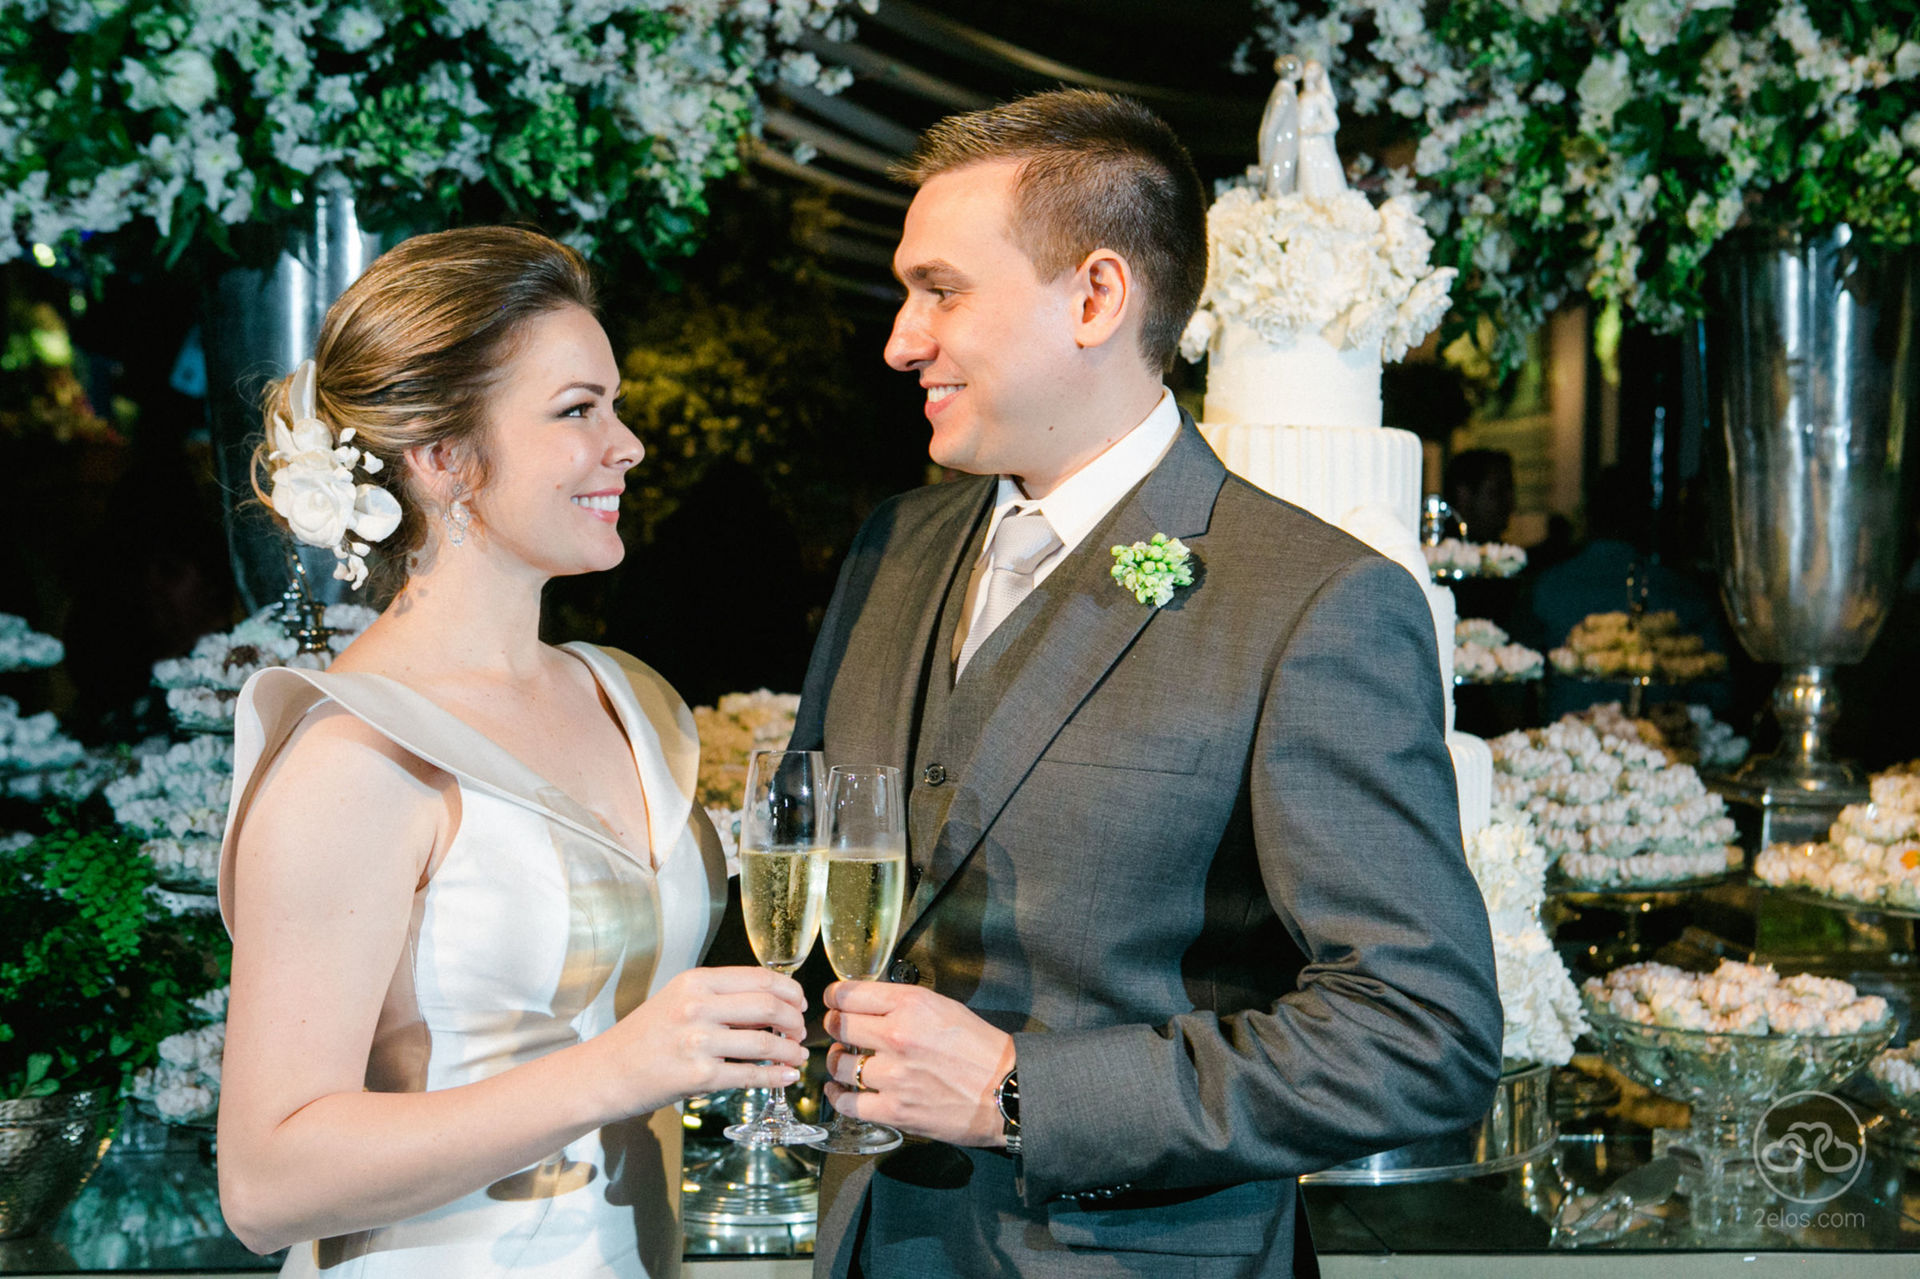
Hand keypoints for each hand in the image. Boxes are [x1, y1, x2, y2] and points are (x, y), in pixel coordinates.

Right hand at [591, 966, 808, 1118]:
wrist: (604, 1073)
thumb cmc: (643, 1037)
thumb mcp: (678, 1001)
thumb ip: (721, 1000)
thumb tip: (772, 1007)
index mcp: (695, 981)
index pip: (760, 977)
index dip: (789, 991)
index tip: (798, 1003)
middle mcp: (697, 1006)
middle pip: (769, 1005)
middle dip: (794, 1020)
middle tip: (799, 1032)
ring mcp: (698, 1042)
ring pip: (765, 1042)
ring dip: (790, 1051)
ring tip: (797, 1057)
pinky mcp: (698, 1076)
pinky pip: (750, 1075)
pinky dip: (775, 1077)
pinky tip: (785, 1076)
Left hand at [822, 980, 1013, 1147]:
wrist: (1006, 1090)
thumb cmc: (980, 1049)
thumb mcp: (943, 1007)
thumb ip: (903, 1004)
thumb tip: (868, 1004)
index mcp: (911, 1004)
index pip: (850, 994)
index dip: (834, 997)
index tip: (833, 1000)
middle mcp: (898, 1035)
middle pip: (838, 1026)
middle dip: (834, 1026)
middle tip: (837, 1030)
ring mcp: (893, 1075)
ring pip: (838, 1064)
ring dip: (837, 1061)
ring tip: (843, 1061)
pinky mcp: (895, 1110)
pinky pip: (847, 1103)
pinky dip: (838, 1096)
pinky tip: (840, 1091)